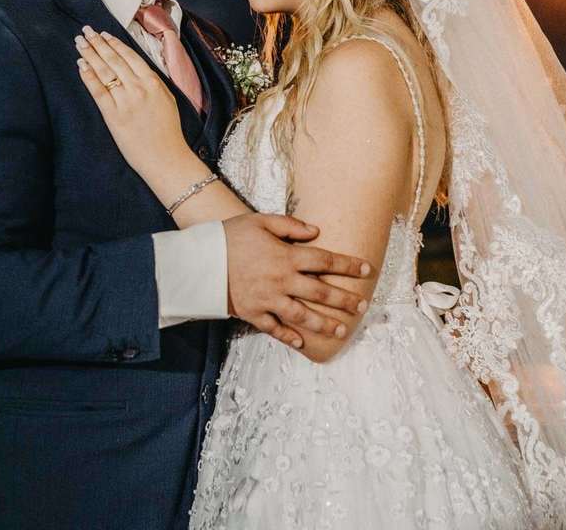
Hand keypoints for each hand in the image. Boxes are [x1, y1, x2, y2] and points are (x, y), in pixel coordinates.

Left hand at [76, 26, 188, 179]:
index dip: (114, 44)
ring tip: (80, 43)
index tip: (104, 34)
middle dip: (98, 43)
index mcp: (154, 82)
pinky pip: (98, 91)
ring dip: (90, 54)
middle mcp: (138, 88)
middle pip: (114, 60)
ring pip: (104, 71)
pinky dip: (88, 76)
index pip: (130, 57)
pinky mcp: (113, 115)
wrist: (166, 158)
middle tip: (85, 31)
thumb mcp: (167, 100)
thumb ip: (153, 83)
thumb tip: (137, 70)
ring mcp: (125, 101)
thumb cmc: (169, 132)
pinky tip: (81, 65)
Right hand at [223, 213, 371, 348]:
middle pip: (320, 292)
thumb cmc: (230, 236)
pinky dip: (288, 337)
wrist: (198, 261)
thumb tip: (316, 232)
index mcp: (285, 257)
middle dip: (344, 299)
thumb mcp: (260, 221)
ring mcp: (267, 300)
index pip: (325, 261)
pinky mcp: (252, 313)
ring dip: (324, 324)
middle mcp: (281, 281)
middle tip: (362, 305)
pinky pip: (274, 329)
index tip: (367, 269)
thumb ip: (290, 226)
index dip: (348, 265)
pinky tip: (302, 343)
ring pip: (302, 316)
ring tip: (341, 330)